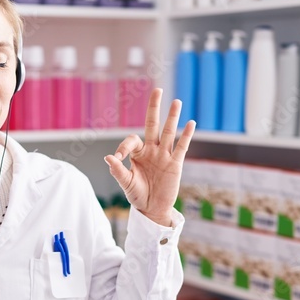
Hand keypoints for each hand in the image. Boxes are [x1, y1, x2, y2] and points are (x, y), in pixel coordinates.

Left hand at [104, 89, 195, 226]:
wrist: (152, 209)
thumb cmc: (137, 195)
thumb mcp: (126, 183)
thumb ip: (118, 170)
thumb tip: (109, 157)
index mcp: (137, 153)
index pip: (131, 140)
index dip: (123, 146)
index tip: (118, 158)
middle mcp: (151, 150)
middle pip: (153, 124)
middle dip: (154, 107)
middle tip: (157, 90)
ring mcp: (164, 155)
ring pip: (168, 132)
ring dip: (172, 117)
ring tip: (176, 101)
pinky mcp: (175, 164)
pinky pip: (181, 147)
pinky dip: (186, 136)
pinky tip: (191, 123)